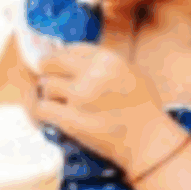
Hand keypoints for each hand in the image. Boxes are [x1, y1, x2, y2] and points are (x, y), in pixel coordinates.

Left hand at [30, 44, 176, 177]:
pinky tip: (49, 116)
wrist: (147, 141)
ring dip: (49, 94)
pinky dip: (42, 112)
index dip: (61, 55)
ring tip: (58, 103)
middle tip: (48, 78)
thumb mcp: (131, 73)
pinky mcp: (70, 119)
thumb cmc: (143, 109)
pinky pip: (42, 108)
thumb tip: (74, 60)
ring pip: (46, 86)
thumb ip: (104, 64)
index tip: (57, 63)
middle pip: (52, 62)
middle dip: (47, 70)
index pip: (72, 48)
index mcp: (108, 59)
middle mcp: (92, 74)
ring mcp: (79, 96)